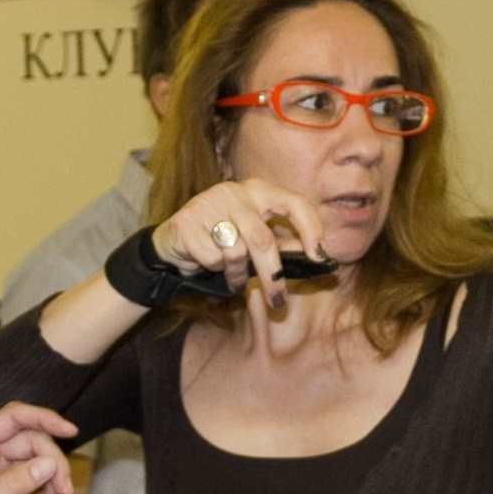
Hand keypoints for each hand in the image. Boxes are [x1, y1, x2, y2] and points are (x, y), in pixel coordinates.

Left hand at [0, 403, 77, 493]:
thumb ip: (11, 486)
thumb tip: (48, 463)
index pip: (12, 418)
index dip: (44, 418)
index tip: (71, 430)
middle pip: (32, 441)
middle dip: (53, 462)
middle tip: (64, 491)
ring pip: (37, 462)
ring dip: (53, 480)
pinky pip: (34, 483)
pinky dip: (46, 493)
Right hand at [151, 178, 328, 310]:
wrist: (170, 243)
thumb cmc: (220, 240)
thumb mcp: (253, 237)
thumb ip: (282, 243)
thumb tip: (319, 256)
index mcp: (258, 191)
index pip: (295, 202)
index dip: (311, 228)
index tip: (321, 256)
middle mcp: (235, 192)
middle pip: (263, 239)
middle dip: (273, 276)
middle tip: (278, 302)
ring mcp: (208, 203)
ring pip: (236, 252)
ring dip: (237, 275)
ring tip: (232, 277)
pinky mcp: (187, 221)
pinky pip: (212, 257)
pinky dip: (213, 269)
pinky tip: (207, 264)